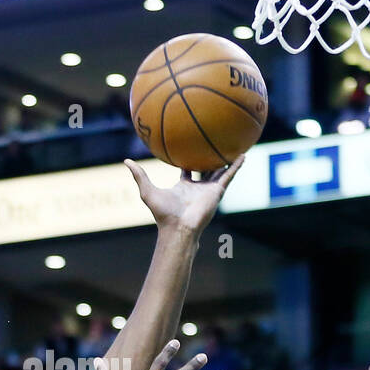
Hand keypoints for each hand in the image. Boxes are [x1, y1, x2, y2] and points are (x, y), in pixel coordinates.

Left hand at [125, 156, 244, 236]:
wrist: (179, 227)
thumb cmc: (163, 213)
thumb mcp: (148, 190)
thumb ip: (139, 175)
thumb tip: (126, 161)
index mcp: (184, 186)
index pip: (187, 170)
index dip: (188, 159)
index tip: (190, 146)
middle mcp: (198, 187)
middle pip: (205, 168)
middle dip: (209, 157)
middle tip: (214, 142)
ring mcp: (209, 189)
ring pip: (220, 170)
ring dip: (227, 159)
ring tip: (235, 145)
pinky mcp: (217, 192)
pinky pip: (229, 176)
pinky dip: (236, 166)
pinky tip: (244, 155)